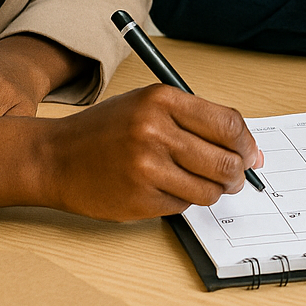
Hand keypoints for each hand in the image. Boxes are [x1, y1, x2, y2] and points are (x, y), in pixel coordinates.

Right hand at [0, 84, 263, 219]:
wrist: (54, 157)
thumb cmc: (105, 130)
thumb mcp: (149, 105)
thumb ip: (198, 120)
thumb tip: (251, 151)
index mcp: (162, 100)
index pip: (229, 124)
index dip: (247, 143)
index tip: (250, 153)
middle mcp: (155, 131)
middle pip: (225, 160)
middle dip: (238, 172)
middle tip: (236, 176)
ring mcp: (147, 168)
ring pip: (209, 189)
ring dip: (214, 190)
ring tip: (201, 183)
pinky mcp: (139, 199)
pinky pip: (183, 205)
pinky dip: (184, 200)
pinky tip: (166, 188)